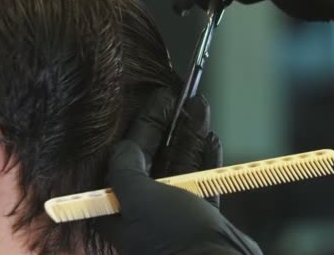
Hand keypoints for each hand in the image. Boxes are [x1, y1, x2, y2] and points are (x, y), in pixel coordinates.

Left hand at [97, 88, 260, 254]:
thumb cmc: (173, 236)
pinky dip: (207, 158)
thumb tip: (122, 148)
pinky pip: (203, 180)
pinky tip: (212, 138)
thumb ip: (125, 170)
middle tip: (182, 98)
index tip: (159, 99)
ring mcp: (177, 213)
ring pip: (183, 165)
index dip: (144, 124)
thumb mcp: (140, 199)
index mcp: (124, 208)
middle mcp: (148, 210)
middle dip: (170, 126)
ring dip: (192, 135)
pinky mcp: (203, 218)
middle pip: (158, 157)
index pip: (130, 157)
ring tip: (201, 108)